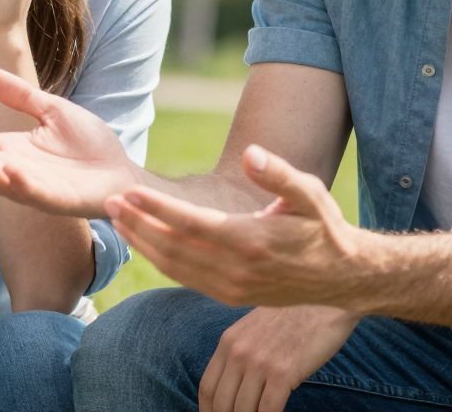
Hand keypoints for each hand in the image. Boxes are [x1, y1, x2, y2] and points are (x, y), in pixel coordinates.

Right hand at [0, 68, 139, 215]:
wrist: (120, 170)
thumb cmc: (88, 143)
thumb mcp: (52, 111)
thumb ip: (22, 97)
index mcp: (14, 149)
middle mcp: (17, 170)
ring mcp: (35, 187)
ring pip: (0, 182)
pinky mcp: (56, 200)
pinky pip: (32, 192)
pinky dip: (18, 183)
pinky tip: (7, 170)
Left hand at [106, 144, 363, 308]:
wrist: (341, 277)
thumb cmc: (324, 227)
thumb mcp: (311, 193)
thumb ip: (279, 174)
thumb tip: (251, 153)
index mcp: (251, 240)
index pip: (190, 224)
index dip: (156, 209)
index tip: (129, 192)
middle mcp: (237, 269)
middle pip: (173, 247)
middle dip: (137, 225)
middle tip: (110, 202)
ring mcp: (231, 288)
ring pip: (174, 267)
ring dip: (142, 244)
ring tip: (119, 221)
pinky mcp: (230, 297)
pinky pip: (185, 280)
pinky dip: (160, 262)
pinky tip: (145, 244)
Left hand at [199, 305, 359, 411]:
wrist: (325, 296)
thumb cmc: (295, 312)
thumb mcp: (256, 326)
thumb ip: (241, 350)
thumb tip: (234, 384)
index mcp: (229, 341)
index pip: (207, 387)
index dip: (209, 410)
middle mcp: (239, 352)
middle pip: (222, 403)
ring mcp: (260, 363)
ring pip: (244, 410)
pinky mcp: (284, 372)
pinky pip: (269, 410)